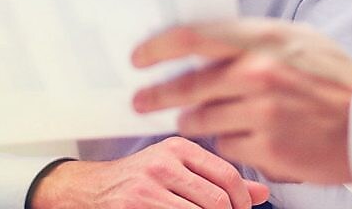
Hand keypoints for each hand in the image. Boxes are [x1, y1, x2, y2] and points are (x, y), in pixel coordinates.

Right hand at [31, 137, 268, 208]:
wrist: (89, 190)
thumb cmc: (138, 180)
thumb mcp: (178, 169)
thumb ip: (218, 178)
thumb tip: (262, 192)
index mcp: (179, 148)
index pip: (228, 175)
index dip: (243, 202)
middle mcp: (164, 163)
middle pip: (218, 200)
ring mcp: (148, 187)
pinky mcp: (137, 206)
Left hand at [131, 19, 351, 184]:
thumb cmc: (335, 79)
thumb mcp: (296, 40)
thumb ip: (251, 41)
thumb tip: (204, 42)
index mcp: (264, 40)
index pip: (193, 38)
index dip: (159, 48)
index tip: (140, 58)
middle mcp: (258, 73)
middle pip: (186, 86)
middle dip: (158, 97)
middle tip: (142, 102)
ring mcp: (261, 113)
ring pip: (201, 121)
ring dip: (195, 122)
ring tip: (199, 121)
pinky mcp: (267, 149)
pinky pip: (226, 148)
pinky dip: (231, 144)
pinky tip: (250, 139)